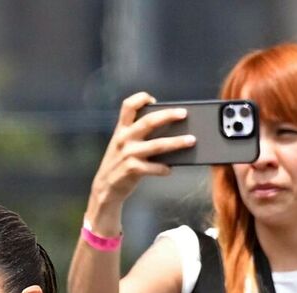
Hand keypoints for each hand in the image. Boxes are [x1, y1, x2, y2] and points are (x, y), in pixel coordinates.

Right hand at [85, 93, 194, 232]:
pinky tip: (170, 170)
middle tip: (184, 114)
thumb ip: (138, 135)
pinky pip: (153, 167)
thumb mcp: (123, 145)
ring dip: (176, 142)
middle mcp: (123, 139)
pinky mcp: (131, 169)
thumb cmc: (120, 164)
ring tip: (191, 140)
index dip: (141, 99)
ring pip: (157, 145)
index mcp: (121, 129)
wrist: (105, 189)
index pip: (128, 106)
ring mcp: (127, 154)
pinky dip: (164, 168)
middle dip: (168, 115)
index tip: (154, 99)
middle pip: (149, 121)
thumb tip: (170, 130)